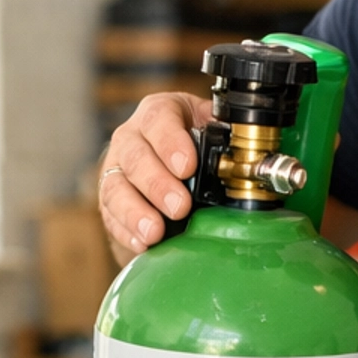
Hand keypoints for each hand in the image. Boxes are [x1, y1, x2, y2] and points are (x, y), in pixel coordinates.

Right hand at [98, 91, 214, 261]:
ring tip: (155, 232)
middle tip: (180, 206)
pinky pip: (110, 214)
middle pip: (135, 157)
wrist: (164, 158)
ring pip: (116, 187)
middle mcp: (131, 137)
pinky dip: (126, 231)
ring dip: (135, 212)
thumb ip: (225, 136)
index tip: (187, 166)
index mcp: (159, 113)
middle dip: (157, 185)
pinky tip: (142, 244)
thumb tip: (249, 156)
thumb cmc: (192, 143)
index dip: (170, 142)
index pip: (158, 119)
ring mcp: (116, 168)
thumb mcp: (210, 128)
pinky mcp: (109, 197)